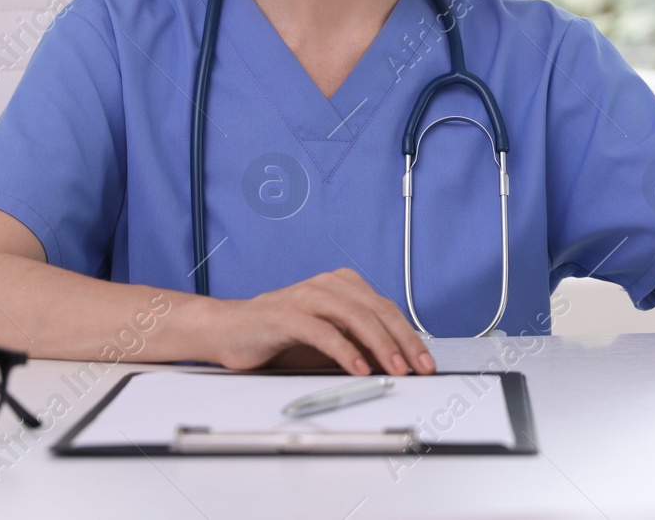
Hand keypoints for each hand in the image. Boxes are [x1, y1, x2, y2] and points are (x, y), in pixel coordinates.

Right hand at [206, 268, 435, 375]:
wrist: (229, 329)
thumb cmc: (279, 334)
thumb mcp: (327, 337)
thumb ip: (357, 342)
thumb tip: (394, 361)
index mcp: (342, 285)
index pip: (386, 309)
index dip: (409, 336)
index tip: (426, 361)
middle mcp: (327, 285)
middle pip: (377, 310)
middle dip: (403, 341)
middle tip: (419, 367)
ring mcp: (307, 297)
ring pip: (355, 317)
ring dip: (380, 345)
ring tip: (394, 369)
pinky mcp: (286, 315)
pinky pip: (323, 331)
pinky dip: (344, 350)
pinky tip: (357, 367)